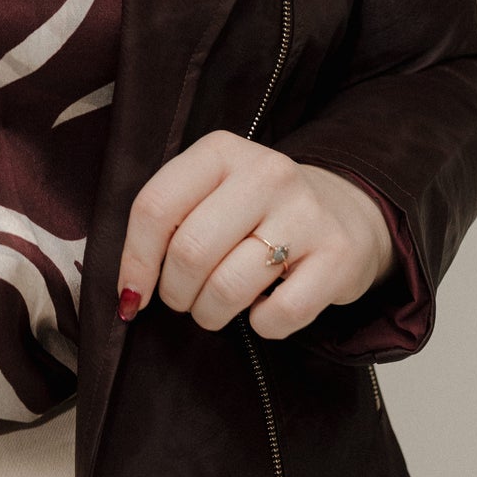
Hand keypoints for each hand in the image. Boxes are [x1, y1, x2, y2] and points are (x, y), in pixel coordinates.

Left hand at [116, 130, 398, 339]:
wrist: (346, 210)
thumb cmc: (257, 209)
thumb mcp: (210, 192)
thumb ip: (168, 223)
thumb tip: (129, 293)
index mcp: (221, 151)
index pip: (154, 207)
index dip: (135, 260)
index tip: (134, 292)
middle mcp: (267, 174)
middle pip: (190, 251)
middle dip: (175, 292)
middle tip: (184, 298)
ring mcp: (307, 214)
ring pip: (228, 287)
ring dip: (210, 313)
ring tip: (216, 307)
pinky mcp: (339, 256)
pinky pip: (278, 315)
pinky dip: (261, 326)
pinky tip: (264, 308)